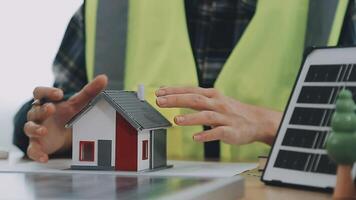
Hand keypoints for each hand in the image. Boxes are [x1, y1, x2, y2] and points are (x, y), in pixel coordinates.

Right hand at [24, 75, 107, 161]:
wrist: (61, 134)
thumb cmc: (66, 114)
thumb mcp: (78, 103)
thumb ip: (90, 91)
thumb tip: (104, 78)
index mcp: (46, 102)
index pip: (40, 92)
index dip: (47, 92)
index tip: (59, 94)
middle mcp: (38, 115)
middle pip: (34, 110)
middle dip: (42, 110)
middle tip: (51, 109)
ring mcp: (36, 130)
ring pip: (29, 128)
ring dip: (35, 129)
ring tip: (44, 130)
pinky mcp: (37, 145)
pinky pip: (32, 150)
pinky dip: (36, 153)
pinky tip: (44, 157)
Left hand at [155, 87, 280, 144]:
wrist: (257, 121)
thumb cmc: (232, 111)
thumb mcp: (214, 101)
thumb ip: (196, 99)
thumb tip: (175, 96)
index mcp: (212, 95)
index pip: (190, 90)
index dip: (174, 91)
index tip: (158, 92)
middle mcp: (217, 104)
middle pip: (195, 100)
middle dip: (176, 100)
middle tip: (160, 101)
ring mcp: (224, 117)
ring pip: (206, 116)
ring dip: (191, 118)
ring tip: (176, 120)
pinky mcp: (231, 131)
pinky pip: (218, 133)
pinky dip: (207, 135)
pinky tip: (196, 137)